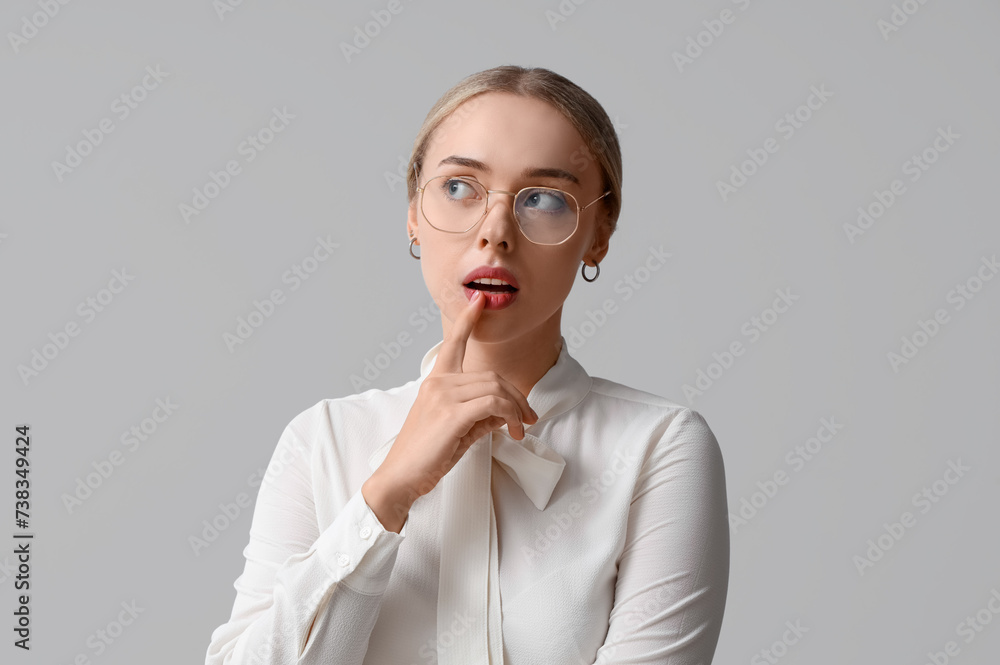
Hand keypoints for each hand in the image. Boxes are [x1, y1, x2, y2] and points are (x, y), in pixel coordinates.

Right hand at [370, 290, 538, 506]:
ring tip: (521, 429)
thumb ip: (481, 415)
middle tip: (529, 418)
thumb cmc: (425, 455)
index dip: (467, 320)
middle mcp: (438, 383)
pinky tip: (513, 430)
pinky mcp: (451, 415)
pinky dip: (510, 415)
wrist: (400, 478)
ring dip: (517, 409)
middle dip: (518, 396)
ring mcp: (443, 396)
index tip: (479, 300)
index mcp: (436, 382)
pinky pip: (493, 404)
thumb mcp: (457, 429)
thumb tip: (507, 413)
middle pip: (492, 376)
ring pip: (496, 389)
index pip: (453, 344)